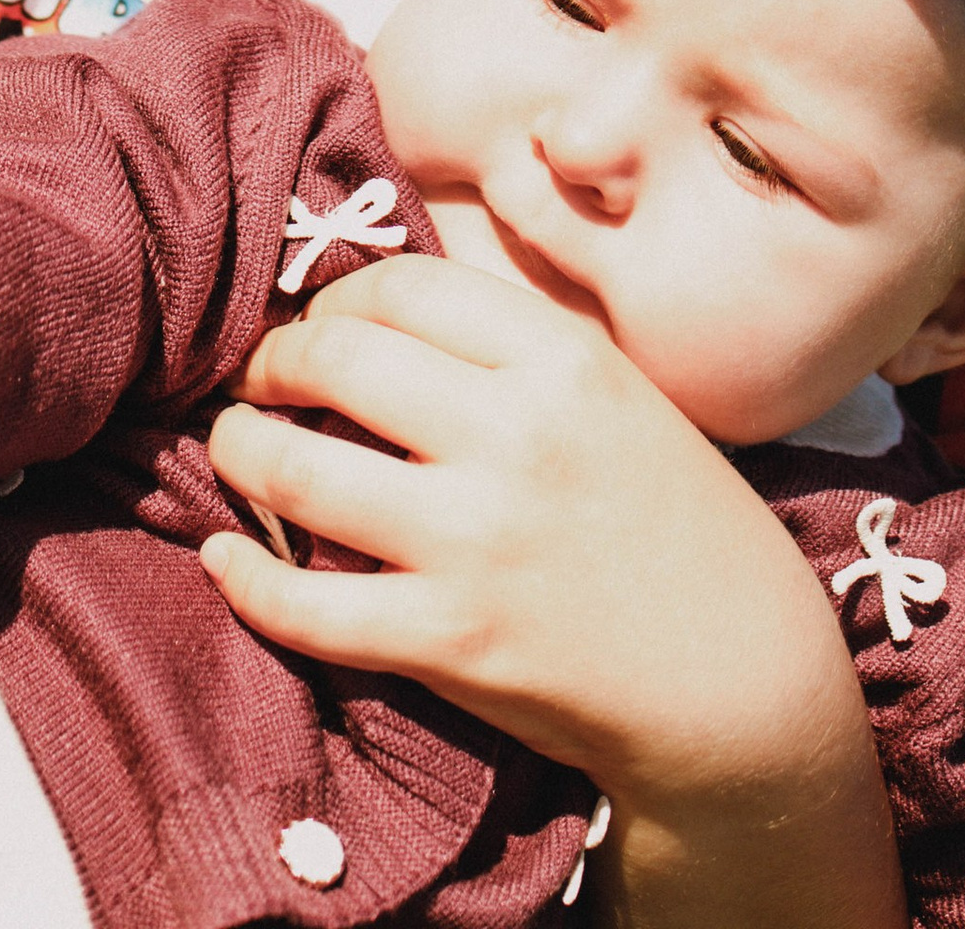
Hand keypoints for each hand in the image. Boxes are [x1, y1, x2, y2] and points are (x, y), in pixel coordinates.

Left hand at [202, 257, 905, 928]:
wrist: (740, 679)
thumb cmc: (675, 523)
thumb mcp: (617, 397)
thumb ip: (513, 352)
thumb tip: (377, 318)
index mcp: (563, 360)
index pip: (403, 285)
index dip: (338, 298)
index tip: (321, 325)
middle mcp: (515, 436)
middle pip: (338, 357)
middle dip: (275, 362)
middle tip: (262, 380)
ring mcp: (478, 541)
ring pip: (303, 470)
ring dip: (242, 450)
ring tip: (235, 448)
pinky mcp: (453, 641)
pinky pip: (309, 605)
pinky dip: (245, 577)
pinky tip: (223, 556)